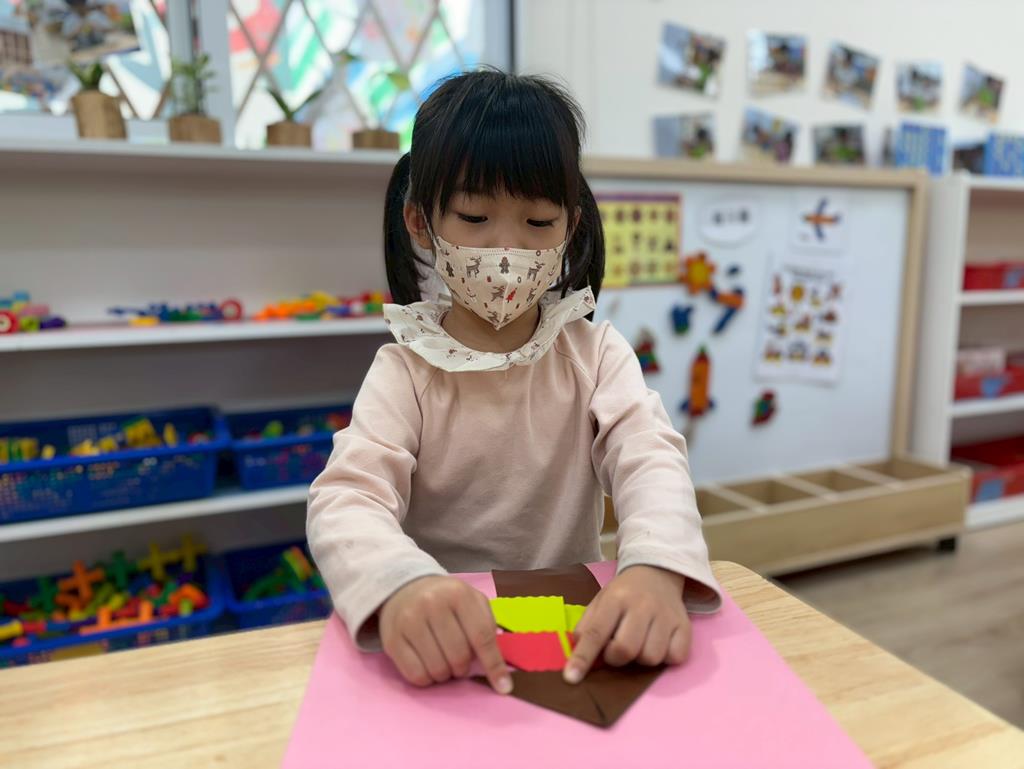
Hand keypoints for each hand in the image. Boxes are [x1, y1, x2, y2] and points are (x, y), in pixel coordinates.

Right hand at [380, 575, 511, 693]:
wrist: (404, 588)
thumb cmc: (446, 600)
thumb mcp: (472, 602)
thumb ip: (488, 628)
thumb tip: (502, 670)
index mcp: (458, 594)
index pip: (482, 636)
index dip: (494, 664)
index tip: (503, 687)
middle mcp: (432, 604)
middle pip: (459, 656)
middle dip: (464, 667)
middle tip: (461, 661)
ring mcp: (409, 621)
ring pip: (437, 669)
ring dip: (446, 674)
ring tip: (444, 660)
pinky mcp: (392, 639)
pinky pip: (415, 675)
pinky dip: (427, 679)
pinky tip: (428, 665)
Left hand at [564, 565, 689, 683]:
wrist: (657, 573)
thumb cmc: (624, 594)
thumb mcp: (600, 601)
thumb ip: (587, 626)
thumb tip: (576, 656)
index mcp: (615, 598)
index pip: (596, 632)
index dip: (583, 657)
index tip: (571, 678)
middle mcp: (642, 605)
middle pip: (625, 649)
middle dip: (616, 658)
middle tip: (616, 648)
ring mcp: (666, 615)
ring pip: (651, 658)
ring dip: (641, 658)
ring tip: (640, 643)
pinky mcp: (685, 625)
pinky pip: (676, 657)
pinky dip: (666, 658)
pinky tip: (660, 643)